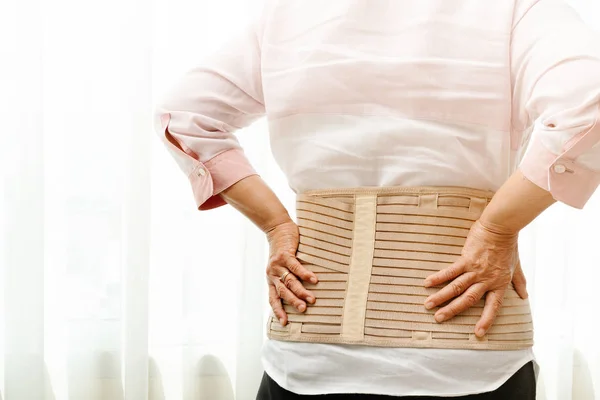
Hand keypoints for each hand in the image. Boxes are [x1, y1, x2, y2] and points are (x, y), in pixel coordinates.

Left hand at [266, 220, 317, 325]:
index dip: (278, 311)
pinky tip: (313, 280)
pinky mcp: (285, 255)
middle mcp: (272, 274)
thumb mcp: (280, 268)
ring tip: (312, 299)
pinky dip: (305, 274)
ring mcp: (278, 265)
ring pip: (290, 281)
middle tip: (303, 310)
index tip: (285, 323)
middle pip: (283, 292)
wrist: (277, 230)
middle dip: (293, 302)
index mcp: (271, 280)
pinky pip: (295, 267)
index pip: (273, 299)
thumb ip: (286, 279)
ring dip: (301, 291)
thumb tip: (299, 294)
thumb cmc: (282, 251)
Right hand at [423, 219, 526, 336]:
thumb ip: (519, 282)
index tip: (478, 334)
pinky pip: (450, 271)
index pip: (493, 307)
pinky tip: (427, 283)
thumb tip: (525, 296)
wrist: (501, 227)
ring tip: (428, 305)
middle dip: (452, 310)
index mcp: (499, 284)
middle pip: (467, 300)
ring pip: (456, 287)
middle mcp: (486, 280)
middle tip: (439, 319)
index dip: (486, 321)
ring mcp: (475, 270)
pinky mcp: (466, 259)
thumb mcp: (516, 266)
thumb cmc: (509, 245)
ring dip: (441, 297)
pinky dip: (438, 277)